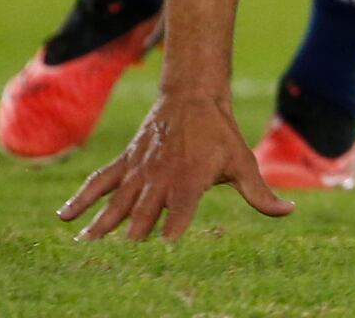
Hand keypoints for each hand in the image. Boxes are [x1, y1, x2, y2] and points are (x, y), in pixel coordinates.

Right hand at [60, 90, 292, 241]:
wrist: (193, 95)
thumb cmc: (221, 134)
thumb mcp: (244, 163)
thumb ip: (261, 195)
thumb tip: (290, 212)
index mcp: (189, 183)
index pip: (179, 217)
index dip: (171, 234)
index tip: (162, 249)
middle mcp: (160, 179)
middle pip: (143, 215)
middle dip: (134, 236)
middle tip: (121, 258)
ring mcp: (139, 171)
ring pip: (116, 202)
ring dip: (101, 225)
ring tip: (84, 246)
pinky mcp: (126, 162)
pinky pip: (99, 181)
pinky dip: (81, 198)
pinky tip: (64, 217)